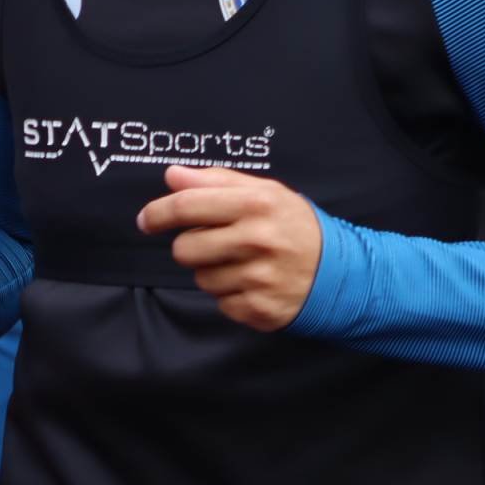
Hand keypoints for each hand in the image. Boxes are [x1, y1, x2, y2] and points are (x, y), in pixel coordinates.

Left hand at [137, 165, 322, 331]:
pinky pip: (219, 302)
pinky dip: (230, 294)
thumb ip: (216, 181)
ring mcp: (257, 277)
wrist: (337, 271)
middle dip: (191, 246)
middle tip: (215, 242)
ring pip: (200, 278)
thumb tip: (172, 175)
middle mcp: (257, 239)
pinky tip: (252, 282)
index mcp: (256, 204)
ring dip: (213, 271)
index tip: (147, 219)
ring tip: (242, 263)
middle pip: (185, 249)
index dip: (158, 213)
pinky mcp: (257, 308)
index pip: (187, 206)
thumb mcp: (264, 192)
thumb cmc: (294, 226)